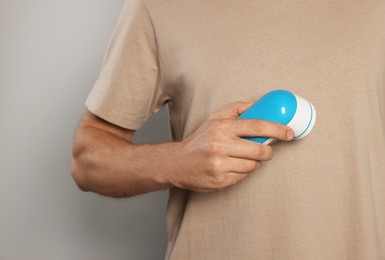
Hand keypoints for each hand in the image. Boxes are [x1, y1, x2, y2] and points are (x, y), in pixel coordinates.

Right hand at [168, 101, 294, 191]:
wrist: (177, 162)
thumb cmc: (199, 140)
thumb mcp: (214, 119)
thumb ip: (236, 109)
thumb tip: (258, 105)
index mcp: (221, 127)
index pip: (257, 126)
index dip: (277, 129)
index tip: (289, 133)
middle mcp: (220, 145)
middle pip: (259, 150)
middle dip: (268, 151)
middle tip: (266, 150)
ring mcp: (220, 164)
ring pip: (253, 166)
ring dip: (253, 163)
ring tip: (242, 158)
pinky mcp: (220, 180)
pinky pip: (243, 177)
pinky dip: (242, 172)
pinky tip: (232, 167)